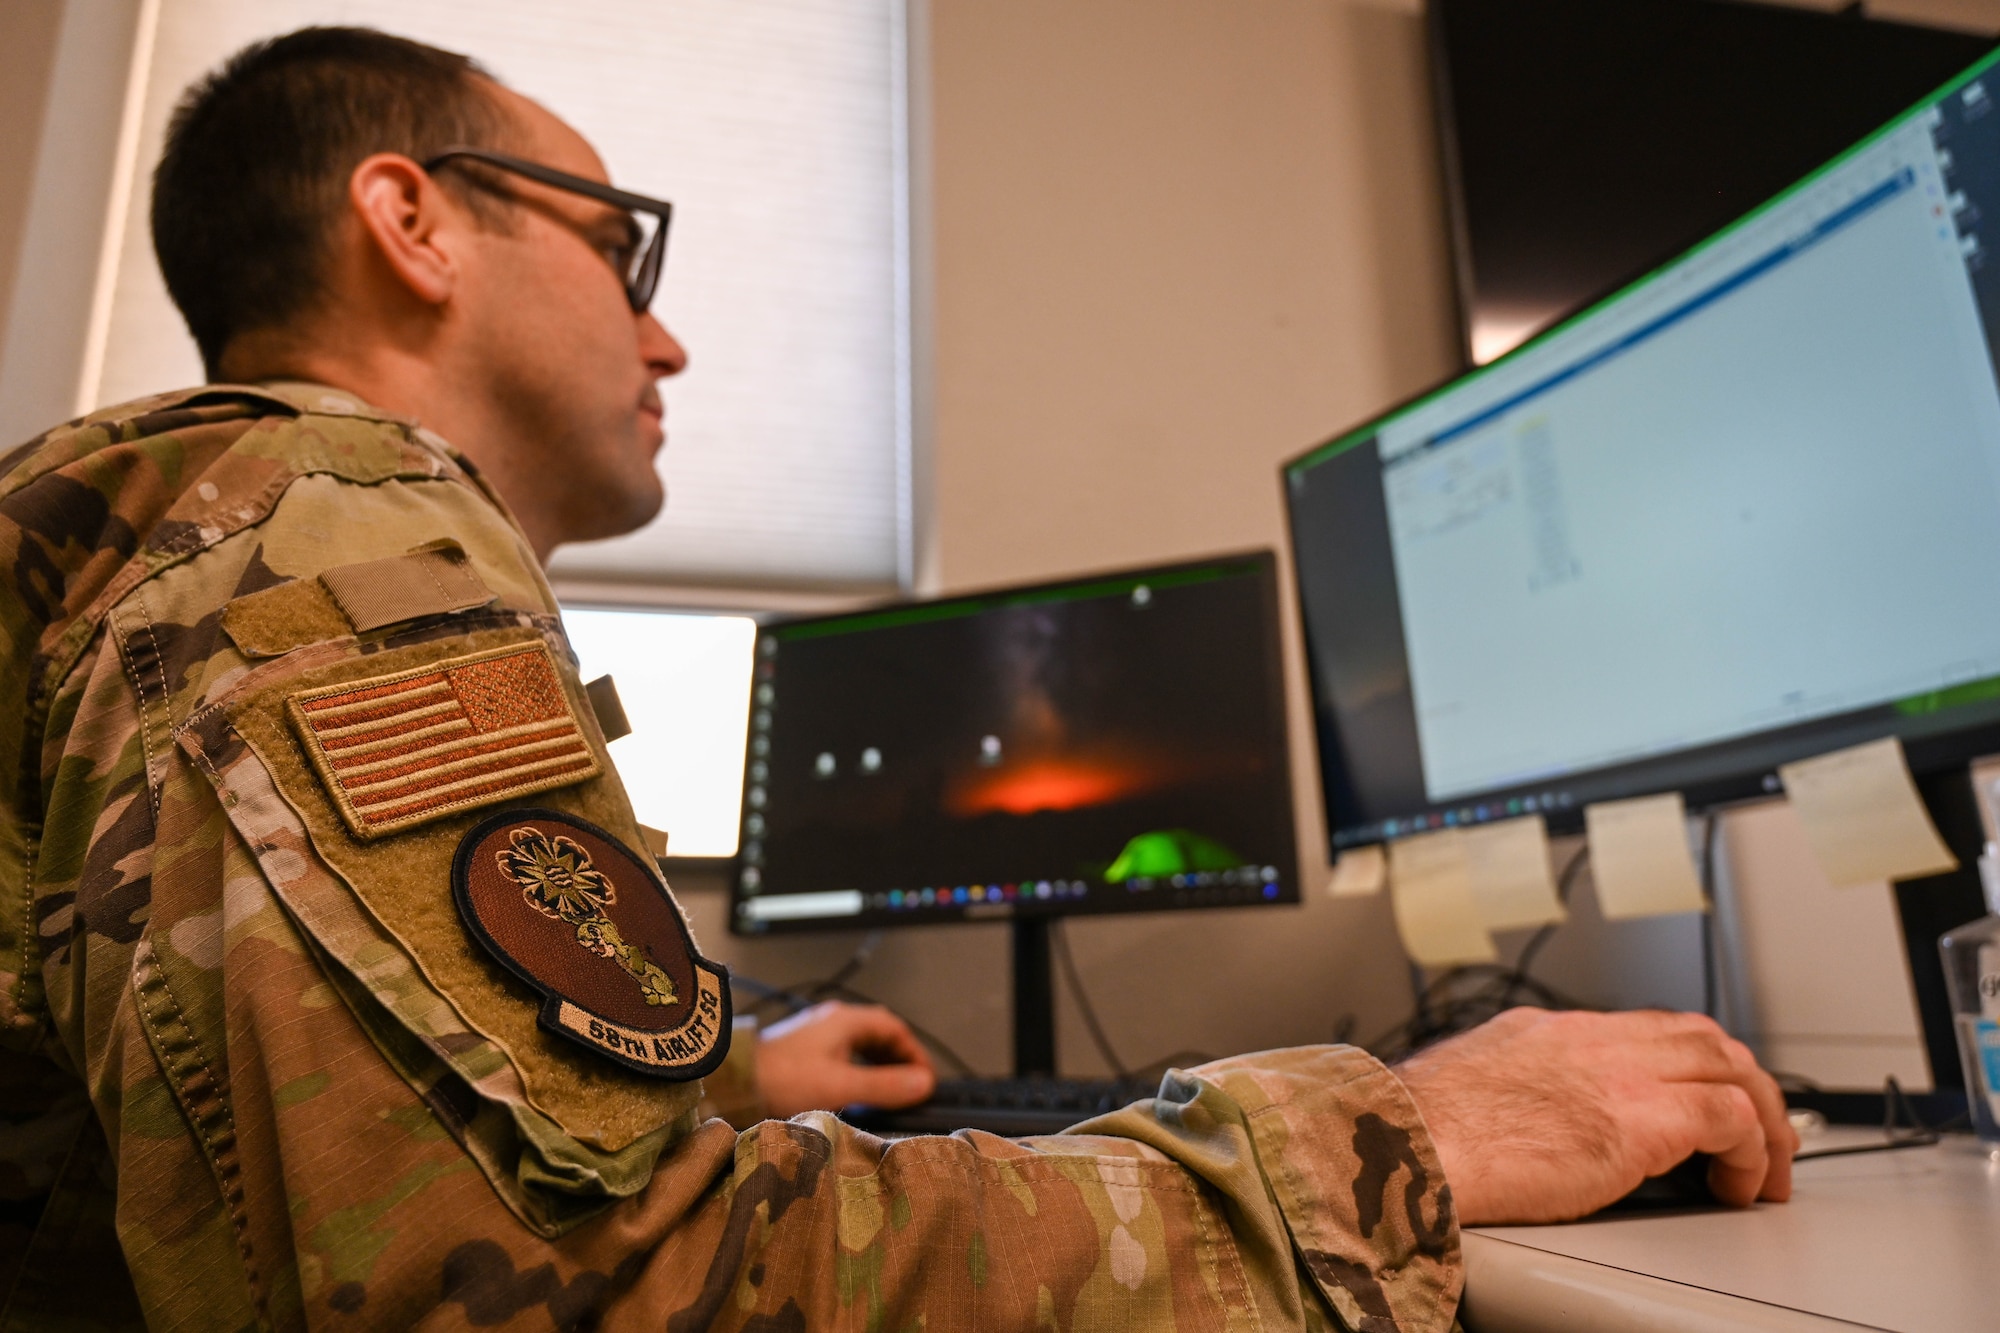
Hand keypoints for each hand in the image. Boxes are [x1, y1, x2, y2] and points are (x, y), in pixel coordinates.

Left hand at [755, 1001, 936, 1117]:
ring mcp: (815, 1035)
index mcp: (845, 1020)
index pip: (894, 1028)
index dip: (914, 1053)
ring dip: (877, 1066)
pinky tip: (854, 1093)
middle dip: (898, 1060)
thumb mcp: (841, 1086)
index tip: (924, 1079)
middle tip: (910, 1087)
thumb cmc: (782, 1079)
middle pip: (878, 1035)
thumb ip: (884, 1086)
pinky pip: (841, 1056)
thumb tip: (923, 1084)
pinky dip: (857, 1072)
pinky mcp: (802, 1051)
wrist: (732, 1080)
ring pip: (859, 1046)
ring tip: (887, 1093)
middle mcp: (832, 1021)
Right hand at [1394, 1007, 1796, 1224]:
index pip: (1644, 1028)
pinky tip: (1740, 1187)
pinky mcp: (1640, 1120)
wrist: (1405, 1142)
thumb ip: (1509, 1088)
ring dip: (1762, 1118)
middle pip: (1701, 1037)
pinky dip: (1751, 1151)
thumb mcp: (1466, 1083)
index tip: (1701, 1100)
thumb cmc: (1416, 1131)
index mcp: (1546, 1031)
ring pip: (1730, 1066)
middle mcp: (1589, 1039)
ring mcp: (1618, 1073)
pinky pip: (1731, 1119)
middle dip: (1742, 1083)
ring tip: (1764, 1167)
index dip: (1687, 1064)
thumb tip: (1517, 1116)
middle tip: (1757, 1134)